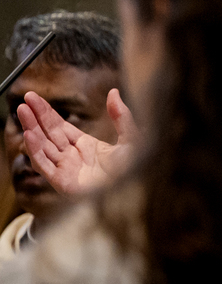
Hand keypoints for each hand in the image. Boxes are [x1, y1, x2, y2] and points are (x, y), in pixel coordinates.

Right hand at [18, 88, 137, 195]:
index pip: (61, 127)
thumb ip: (121, 116)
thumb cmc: (136, 170)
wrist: (135, 191)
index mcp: (87, 147)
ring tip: (22, 111)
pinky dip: (35, 150)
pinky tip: (29, 135)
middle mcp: (74, 157)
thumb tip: (114, 92)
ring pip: (43, 147)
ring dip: (32, 129)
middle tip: (25, 99)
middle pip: (49, 134)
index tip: (35, 99)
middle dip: (36, 117)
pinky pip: (44, 165)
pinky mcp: (62, 182)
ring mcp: (67, 169)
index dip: (48, 113)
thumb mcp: (131, 138)